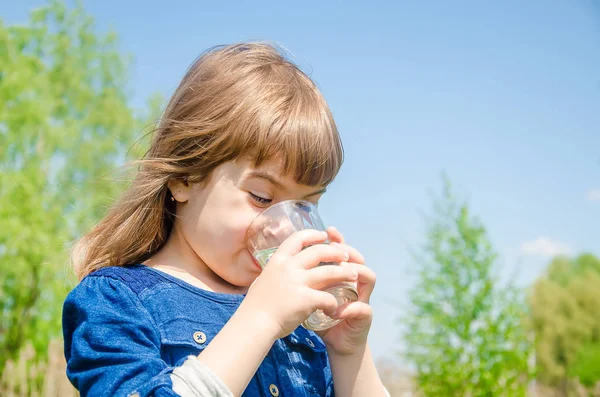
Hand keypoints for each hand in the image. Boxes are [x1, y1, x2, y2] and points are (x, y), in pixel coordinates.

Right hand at [243, 229, 358, 338]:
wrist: (253, 324)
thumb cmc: (255, 307)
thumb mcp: (262, 280)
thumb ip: (273, 273)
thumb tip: (275, 270)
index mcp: (277, 260)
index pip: (297, 238)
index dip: (312, 235)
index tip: (323, 235)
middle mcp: (288, 267)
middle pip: (318, 252)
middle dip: (335, 251)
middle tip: (346, 255)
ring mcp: (298, 282)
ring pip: (329, 272)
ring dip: (345, 273)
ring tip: (354, 275)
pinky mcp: (306, 298)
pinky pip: (328, 297)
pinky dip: (334, 303)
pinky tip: (335, 309)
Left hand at [316, 227, 375, 356]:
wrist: (336, 343)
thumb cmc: (320, 316)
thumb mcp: (309, 294)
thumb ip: (304, 278)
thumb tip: (287, 260)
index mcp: (341, 274)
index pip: (342, 251)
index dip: (337, 240)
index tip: (327, 231)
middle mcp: (355, 282)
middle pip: (358, 258)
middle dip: (349, 251)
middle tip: (337, 248)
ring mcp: (363, 297)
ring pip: (368, 276)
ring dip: (354, 274)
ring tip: (341, 272)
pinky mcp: (365, 315)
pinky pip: (362, 307)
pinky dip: (350, 308)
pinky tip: (336, 310)